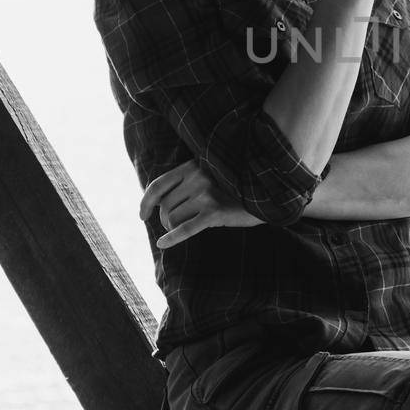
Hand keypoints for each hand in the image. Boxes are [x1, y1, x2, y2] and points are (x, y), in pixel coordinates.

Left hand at [140, 159, 261, 248]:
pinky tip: (163, 243)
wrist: (266, 193)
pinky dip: (171, 238)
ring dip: (172, 228)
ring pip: (172, 218)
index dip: (146, 202)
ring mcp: (206, 194)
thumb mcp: (211, 175)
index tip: (142, 214)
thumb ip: (188, 181)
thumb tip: (159, 201)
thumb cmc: (235, 187)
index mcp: (192, 166)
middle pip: (165, 205)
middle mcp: (197, 177)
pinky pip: (185, 229)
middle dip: (165, 219)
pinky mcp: (215, 212)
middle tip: (174, 226)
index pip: (158, 184)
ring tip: (184, 229)